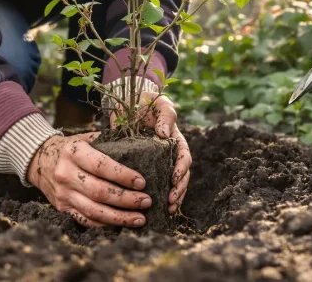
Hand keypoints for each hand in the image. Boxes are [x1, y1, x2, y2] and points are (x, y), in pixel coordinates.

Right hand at [27, 132, 151, 227]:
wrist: (40, 160)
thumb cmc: (72, 148)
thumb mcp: (85, 139)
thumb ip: (109, 142)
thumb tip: (140, 147)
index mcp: (74, 152)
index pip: (101, 166)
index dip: (123, 176)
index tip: (142, 182)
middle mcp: (66, 174)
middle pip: (100, 192)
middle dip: (127, 199)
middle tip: (146, 201)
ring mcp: (63, 194)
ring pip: (94, 210)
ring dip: (120, 217)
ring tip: (140, 218)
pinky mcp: (62, 208)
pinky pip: (86, 220)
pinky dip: (106, 224)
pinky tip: (122, 224)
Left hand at [110, 91, 191, 213]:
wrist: (127, 103)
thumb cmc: (147, 101)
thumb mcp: (160, 103)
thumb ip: (166, 115)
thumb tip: (165, 134)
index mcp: (175, 141)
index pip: (184, 157)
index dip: (182, 170)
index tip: (174, 179)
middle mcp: (168, 154)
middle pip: (181, 176)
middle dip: (179, 190)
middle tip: (172, 202)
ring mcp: (156, 162)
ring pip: (170, 184)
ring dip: (172, 198)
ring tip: (168, 210)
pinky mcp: (141, 167)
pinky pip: (152, 184)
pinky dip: (155, 197)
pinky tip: (154, 208)